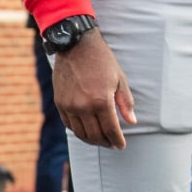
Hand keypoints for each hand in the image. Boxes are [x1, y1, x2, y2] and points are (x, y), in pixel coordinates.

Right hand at [52, 31, 134, 148]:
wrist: (75, 46)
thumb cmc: (101, 60)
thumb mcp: (119, 79)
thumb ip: (125, 102)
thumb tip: (131, 121)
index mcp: (101, 101)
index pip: (111, 129)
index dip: (117, 140)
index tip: (121, 145)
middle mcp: (83, 106)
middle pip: (95, 135)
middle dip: (105, 142)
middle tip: (112, 143)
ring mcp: (69, 106)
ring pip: (80, 133)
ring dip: (91, 140)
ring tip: (100, 139)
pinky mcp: (59, 103)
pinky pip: (69, 124)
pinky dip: (78, 130)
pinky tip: (86, 130)